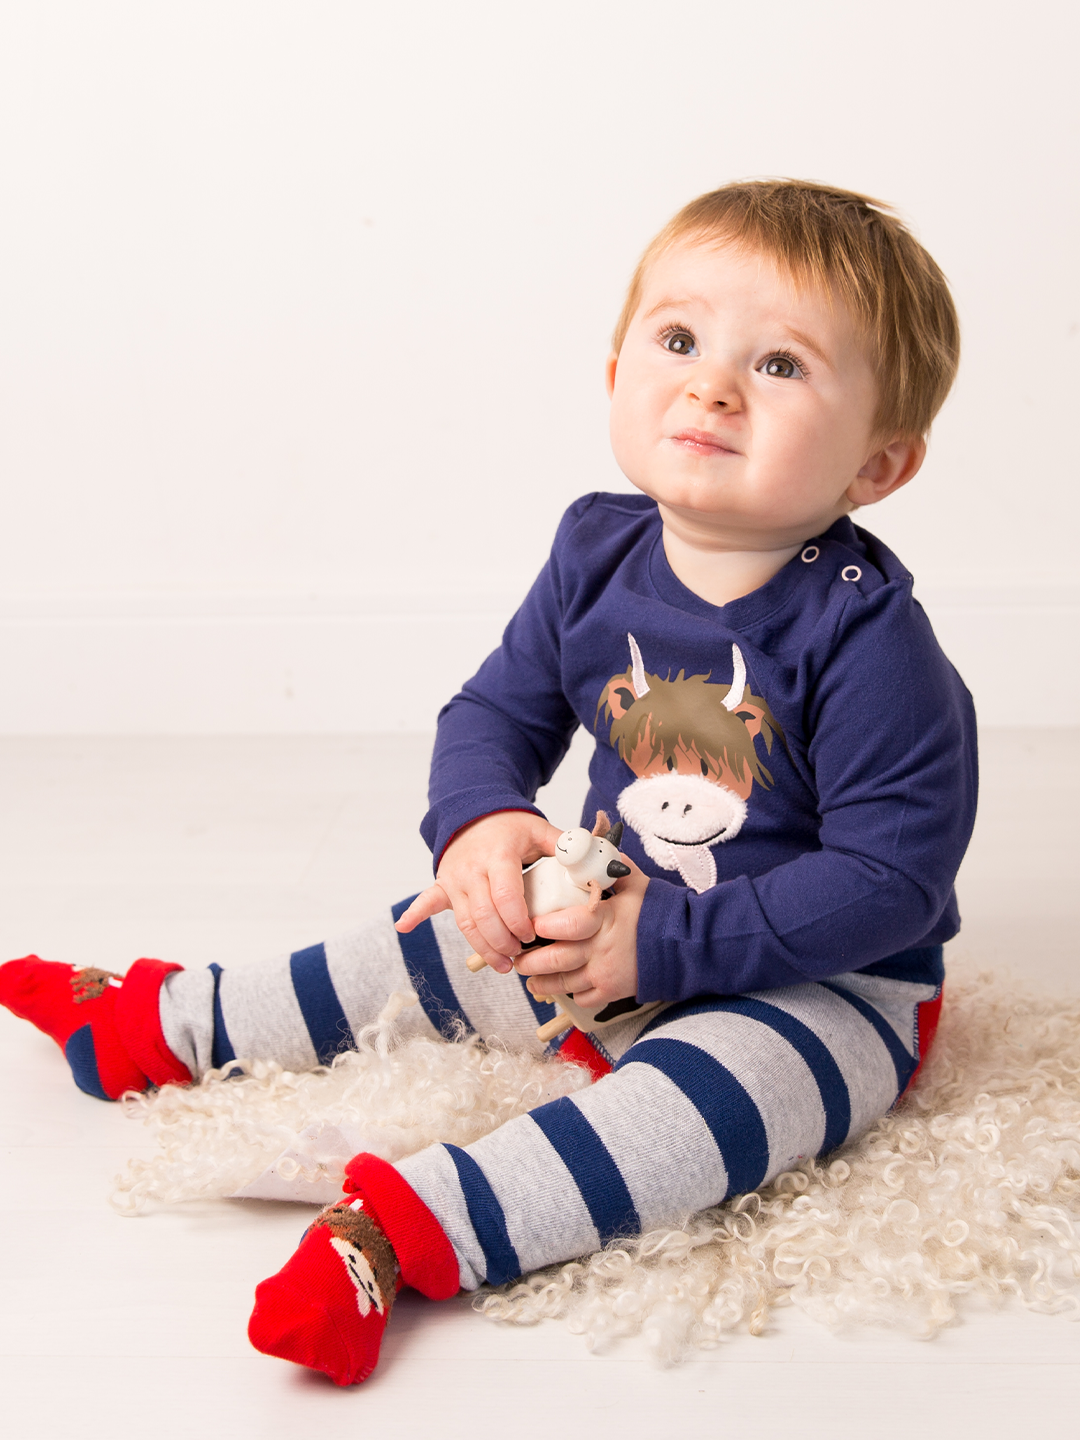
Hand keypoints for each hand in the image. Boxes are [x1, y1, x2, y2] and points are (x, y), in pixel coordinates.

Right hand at [394, 811, 560, 971]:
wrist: (476, 811)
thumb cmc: (511, 827)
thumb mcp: (540, 831)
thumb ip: (566, 848)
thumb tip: (593, 861)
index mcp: (497, 855)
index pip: (504, 895)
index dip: (517, 920)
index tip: (530, 935)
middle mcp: (471, 869)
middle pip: (483, 915)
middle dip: (502, 941)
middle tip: (519, 956)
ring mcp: (454, 878)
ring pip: (464, 921)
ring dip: (481, 946)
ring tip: (502, 964)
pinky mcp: (443, 884)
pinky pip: (427, 900)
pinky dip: (415, 914)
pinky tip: (404, 927)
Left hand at [513, 859, 646, 1009]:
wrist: (686, 945)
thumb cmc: (661, 914)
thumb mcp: (636, 884)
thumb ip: (611, 870)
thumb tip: (594, 850)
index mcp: (605, 919)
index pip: (569, 924)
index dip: (545, 926)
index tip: (531, 924)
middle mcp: (601, 949)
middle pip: (556, 960)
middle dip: (530, 962)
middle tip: (518, 957)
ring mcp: (606, 974)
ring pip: (564, 984)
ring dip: (541, 982)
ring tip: (529, 977)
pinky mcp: (612, 992)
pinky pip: (583, 998)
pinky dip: (570, 994)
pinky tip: (562, 986)